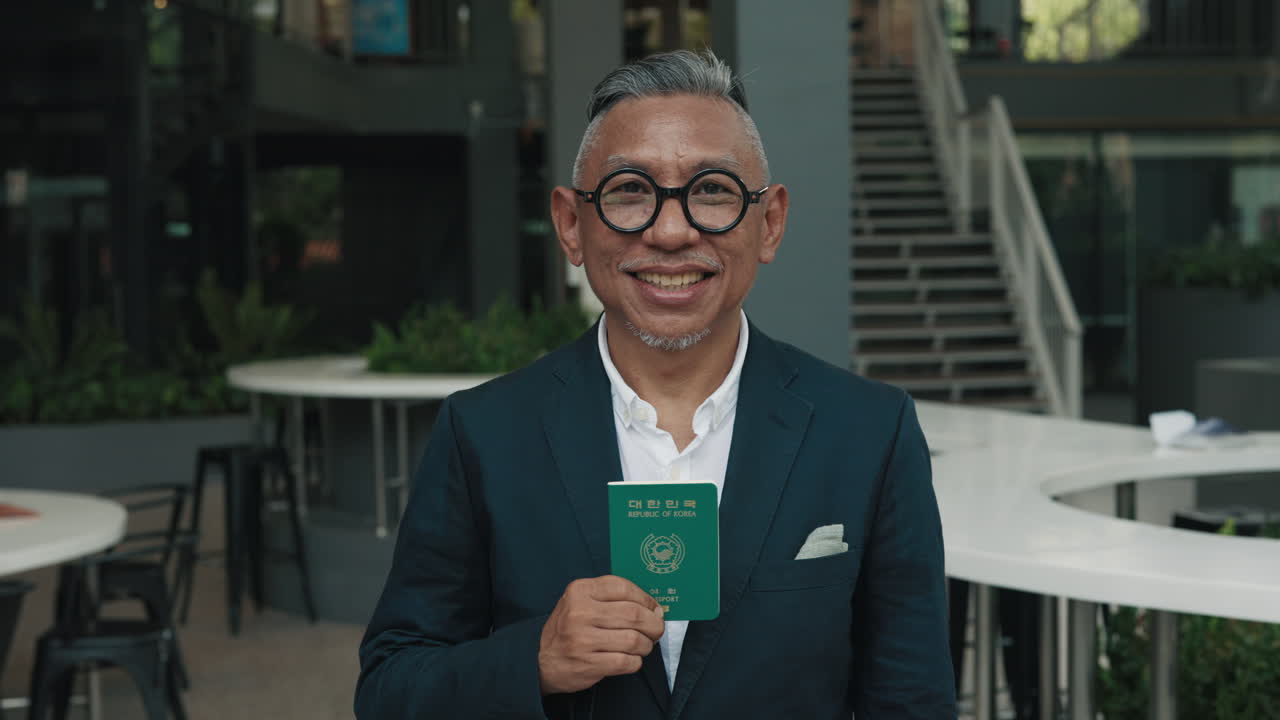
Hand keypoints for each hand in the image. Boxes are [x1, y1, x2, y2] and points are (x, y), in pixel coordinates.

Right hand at [538, 575, 665, 694]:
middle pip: (634, 615)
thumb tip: (654, 608)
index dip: (646, 599)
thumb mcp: (581, 602)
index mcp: (580, 591)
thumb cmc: (568, 628)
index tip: (654, 609)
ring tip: (642, 646)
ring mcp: (583, 639)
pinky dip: (635, 662)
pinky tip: (630, 659)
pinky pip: (627, 662)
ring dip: (646, 645)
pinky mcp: (588, 663)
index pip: (623, 588)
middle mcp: (580, 612)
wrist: (539, 659)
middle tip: (655, 631)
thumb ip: (612, 599)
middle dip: (653, 625)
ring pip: (634, 640)